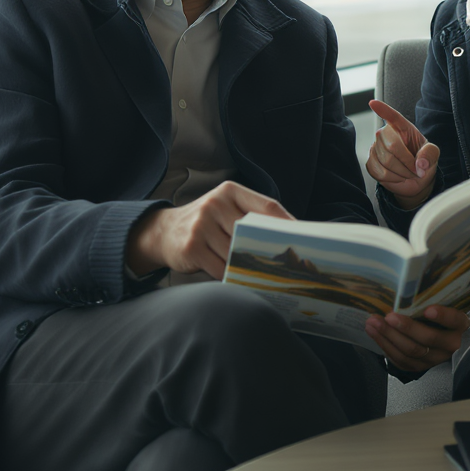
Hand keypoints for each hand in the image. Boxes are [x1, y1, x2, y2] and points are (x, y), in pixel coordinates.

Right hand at [126, 180, 291, 279]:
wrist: (164, 231)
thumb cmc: (206, 222)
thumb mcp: (226, 208)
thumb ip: (251, 215)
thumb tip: (288, 233)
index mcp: (229, 191)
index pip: (267, 206)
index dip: (288, 224)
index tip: (305, 238)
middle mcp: (215, 204)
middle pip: (254, 232)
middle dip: (269, 249)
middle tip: (289, 265)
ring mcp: (201, 225)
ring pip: (237, 253)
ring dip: (249, 266)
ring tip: (262, 274)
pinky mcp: (191, 247)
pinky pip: (221, 268)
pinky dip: (232, 276)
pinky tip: (238, 279)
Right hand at [365, 99, 439, 209]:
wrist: (415, 180)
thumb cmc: (423, 161)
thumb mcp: (432, 155)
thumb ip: (430, 155)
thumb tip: (420, 163)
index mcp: (402, 128)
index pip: (392, 117)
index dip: (383, 110)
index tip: (373, 103)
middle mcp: (386, 135)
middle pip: (392, 147)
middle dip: (407, 162)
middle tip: (416, 169)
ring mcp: (376, 149)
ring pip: (386, 162)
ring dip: (402, 172)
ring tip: (408, 173)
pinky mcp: (371, 163)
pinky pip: (380, 172)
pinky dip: (393, 179)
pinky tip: (398, 176)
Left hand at [365, 304, 469, 372]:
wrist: (441, 335)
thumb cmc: (438, 313)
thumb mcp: (442, 304)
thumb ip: (430, 299)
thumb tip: (405, 288)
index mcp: (460, 325)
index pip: (455, 320)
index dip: (443, 316)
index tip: (428, 310)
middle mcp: (450, 344)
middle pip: (428, 338)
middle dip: (405, 327)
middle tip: (388, 316)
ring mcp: (436, 358)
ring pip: (412, 351)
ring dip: (389, 337)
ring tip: (373, 323)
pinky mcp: (421, 366)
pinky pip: (402, 361)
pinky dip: (387, 347)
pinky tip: (376, 335)